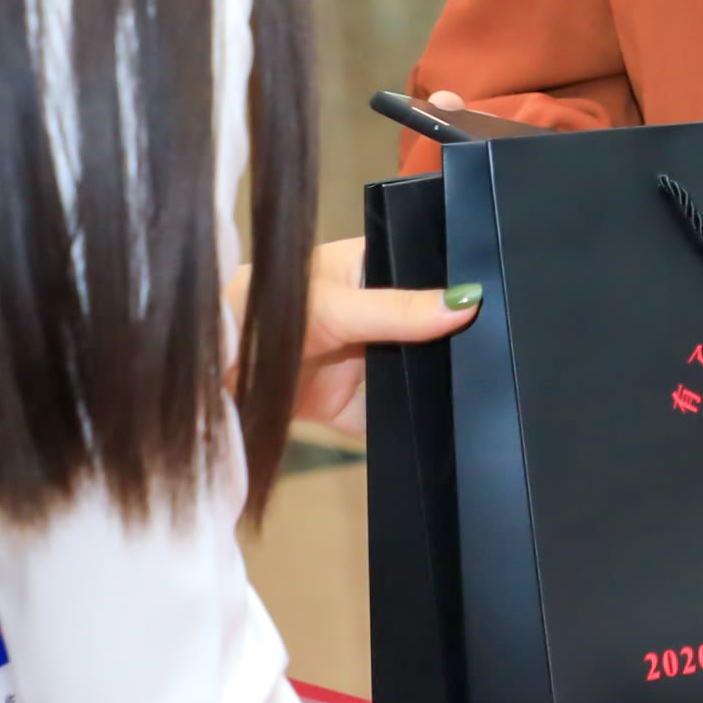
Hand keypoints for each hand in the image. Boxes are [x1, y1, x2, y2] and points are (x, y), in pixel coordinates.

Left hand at [232, 236, 484, 445]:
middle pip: (425, 328)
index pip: (426, 267)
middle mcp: (370, 311)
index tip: (499, 299)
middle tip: (494, 352)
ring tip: (472, 394)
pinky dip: (401, 433)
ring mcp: (359, 360)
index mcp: (367, 266)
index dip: (459, 283)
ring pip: (411, 375)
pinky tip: (431, 437)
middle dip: (450, 342)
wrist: (203, 374)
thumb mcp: (336, 306)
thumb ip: (399, 310)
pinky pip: (384, 420)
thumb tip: (464, 302)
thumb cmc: (258, 312)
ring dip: (428, 387)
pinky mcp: (345, 405)